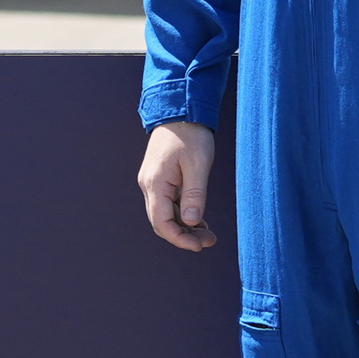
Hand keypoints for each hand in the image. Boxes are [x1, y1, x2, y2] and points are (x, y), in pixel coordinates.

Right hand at [139, 121, 218, 251]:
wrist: (179, 111)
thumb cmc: (190, 135)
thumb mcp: (198, 164)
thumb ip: (195, 194)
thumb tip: (190, 223)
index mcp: (156, 183)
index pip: (161, 222)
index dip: (179, 239)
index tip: (199, 246)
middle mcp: (149, 185)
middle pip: (161, 222)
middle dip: (183, 236)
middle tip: (209, 242)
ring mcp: (153, 182)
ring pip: (165, 215)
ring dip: (184, 227)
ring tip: (208, 235)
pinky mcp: (160, 179)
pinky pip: (168, 204)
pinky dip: (182, 215)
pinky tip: (199, 220)